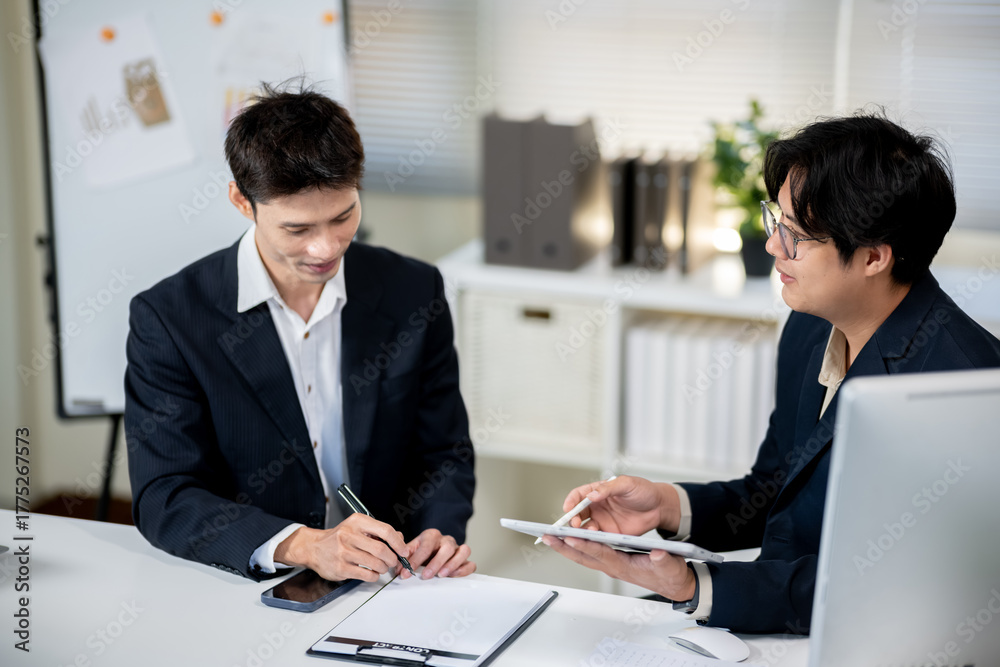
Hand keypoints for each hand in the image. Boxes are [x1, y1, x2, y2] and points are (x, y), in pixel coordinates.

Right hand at [274, 514, 410, 582]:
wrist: (314, 548)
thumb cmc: (339, 537)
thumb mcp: (358, 527)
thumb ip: (378, 532)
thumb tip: (400, 539)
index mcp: (357, 521)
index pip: (385, 531)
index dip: (398, 543)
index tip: (403, 551)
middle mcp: (349, 535)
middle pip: (382, 549)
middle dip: (392, 558)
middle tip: (393, 561)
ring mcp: (344, 552)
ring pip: (375, 563)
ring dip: (384, 568)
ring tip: (382, 567)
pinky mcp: (341, 568)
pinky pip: (366, 575)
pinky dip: (374, 576)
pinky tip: (372, 573)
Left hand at [402, 528, 475, 579]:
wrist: (432, 549)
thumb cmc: (421, 551)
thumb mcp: (410, 550)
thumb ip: (403, 558)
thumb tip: (397, 568)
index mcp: (431, 536)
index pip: (426, 546)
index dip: (415, 560)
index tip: (406, 573)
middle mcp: (446, 540)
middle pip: (447, 547)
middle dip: (436, 562)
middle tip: (426, 575)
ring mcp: (457, 549)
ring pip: (464, 551)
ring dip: (453, 564)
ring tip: (442, 575)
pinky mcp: (464, 560)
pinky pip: (471, 563)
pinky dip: (464, 569)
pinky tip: (454, 576)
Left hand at [542, 535, 695, 600]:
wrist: (674, 584)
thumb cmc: (671, 575)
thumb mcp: (671, 566)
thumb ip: (663, 560)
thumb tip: (658, 553)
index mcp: (624, 566)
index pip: (600, 554)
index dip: (585, 545)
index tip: (570, 536)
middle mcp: (613, 567)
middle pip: (583, 556)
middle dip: (564, 546)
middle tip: (546, 536)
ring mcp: (611, 565)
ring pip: (583, 555)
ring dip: (566, 546)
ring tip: (550, 535)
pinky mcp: (612, 561)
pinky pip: (589, 554)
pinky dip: (576, 546)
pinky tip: (567, 538)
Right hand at [561, 475, 681, 535]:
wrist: (659, 507)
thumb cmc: (643, 491)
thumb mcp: (626, 484)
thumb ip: (608, 488)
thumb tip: (591, 495)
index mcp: (598, 491)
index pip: (578, 495)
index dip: (571, 501)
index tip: (568, 508)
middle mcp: (596, 507)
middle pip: (577, 513)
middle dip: (572, 519)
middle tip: (573, 524)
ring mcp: (602, 521)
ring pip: (584, 527)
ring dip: (581, 531)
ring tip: (587, 532)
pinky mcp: (610, 534)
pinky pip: (597, 538)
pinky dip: (592, 540)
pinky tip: (594, 541)